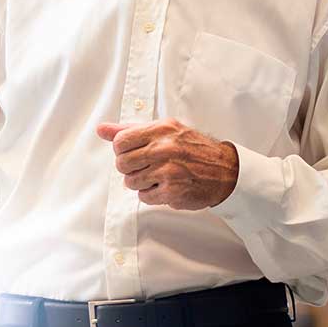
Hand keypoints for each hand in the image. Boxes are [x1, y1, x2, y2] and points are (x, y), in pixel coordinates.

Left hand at [95, 119, 238, 210]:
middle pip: (121, 163)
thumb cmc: (192, 148)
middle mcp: (164, 149)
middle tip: (146, 166)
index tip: (133, 152)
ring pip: (130, 182)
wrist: (225, 170)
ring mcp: (168, 171)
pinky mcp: (172, 192)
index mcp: (161, 130)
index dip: (122, 150)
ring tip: (157, 176)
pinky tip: (165, 186)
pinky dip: (151, 194)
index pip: (120, 141)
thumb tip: (101, 129)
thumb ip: (131, 130)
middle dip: (130, 167)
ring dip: (141, 182)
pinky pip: (144, 197)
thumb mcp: (165, 130)